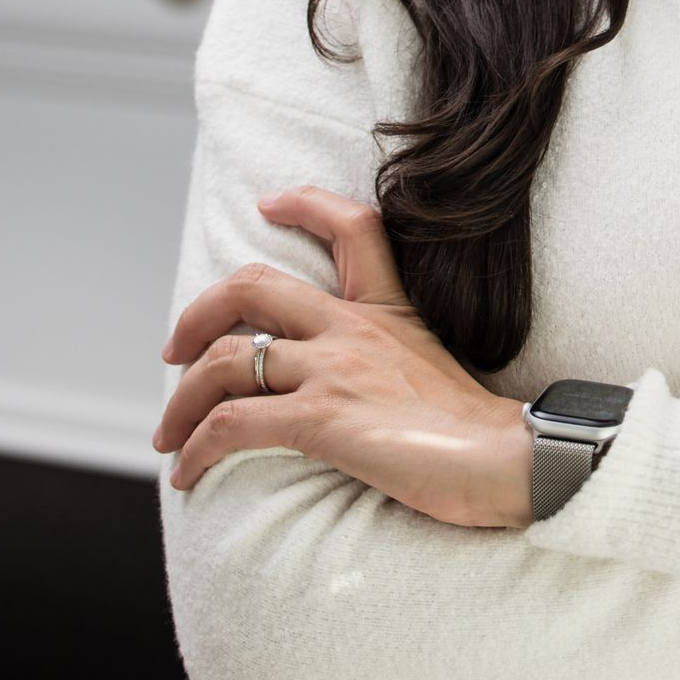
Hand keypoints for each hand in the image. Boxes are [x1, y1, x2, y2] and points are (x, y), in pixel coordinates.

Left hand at [154, 185, 536, 528]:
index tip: (269, 205)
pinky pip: (231, 424)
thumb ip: (391, 366)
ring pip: (227, 360)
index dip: (305, 205)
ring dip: (182, 400)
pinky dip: (196, 448)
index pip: (352, 228)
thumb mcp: (438, 373)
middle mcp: (355, 329)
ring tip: (169, 435)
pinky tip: (189, 474)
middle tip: (176, 351)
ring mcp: (335, 369)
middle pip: (253, 287)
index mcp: (389, 313)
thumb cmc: (481, 437)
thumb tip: (358, 398)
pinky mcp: (322, 417)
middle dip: (198, 315)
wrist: (510, 463)